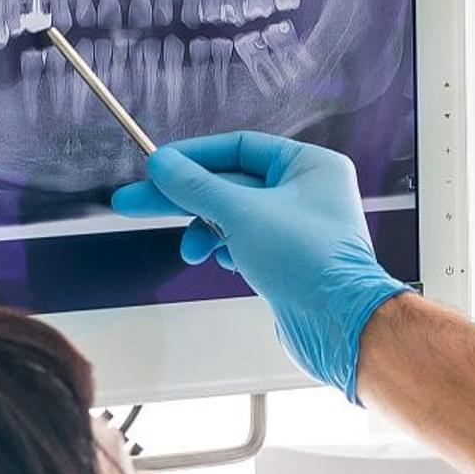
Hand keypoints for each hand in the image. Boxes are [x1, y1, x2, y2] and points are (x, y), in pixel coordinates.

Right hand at [108, 131, 411, 399]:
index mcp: (310, 166)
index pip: (241, 147)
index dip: (195, 157)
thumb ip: (197, 187)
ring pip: (235, 217)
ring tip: (191, 251)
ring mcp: (298, 229)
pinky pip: (245, 244)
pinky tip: (222, 262)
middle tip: (136, 201)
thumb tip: (163, 165)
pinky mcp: (289, 261)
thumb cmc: (311, 263)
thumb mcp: (241, 214)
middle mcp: (308, 193)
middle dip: (184, 197)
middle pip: (231, 184)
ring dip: (206, 231)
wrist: (339, 326)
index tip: (158, 167)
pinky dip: (226, 250)